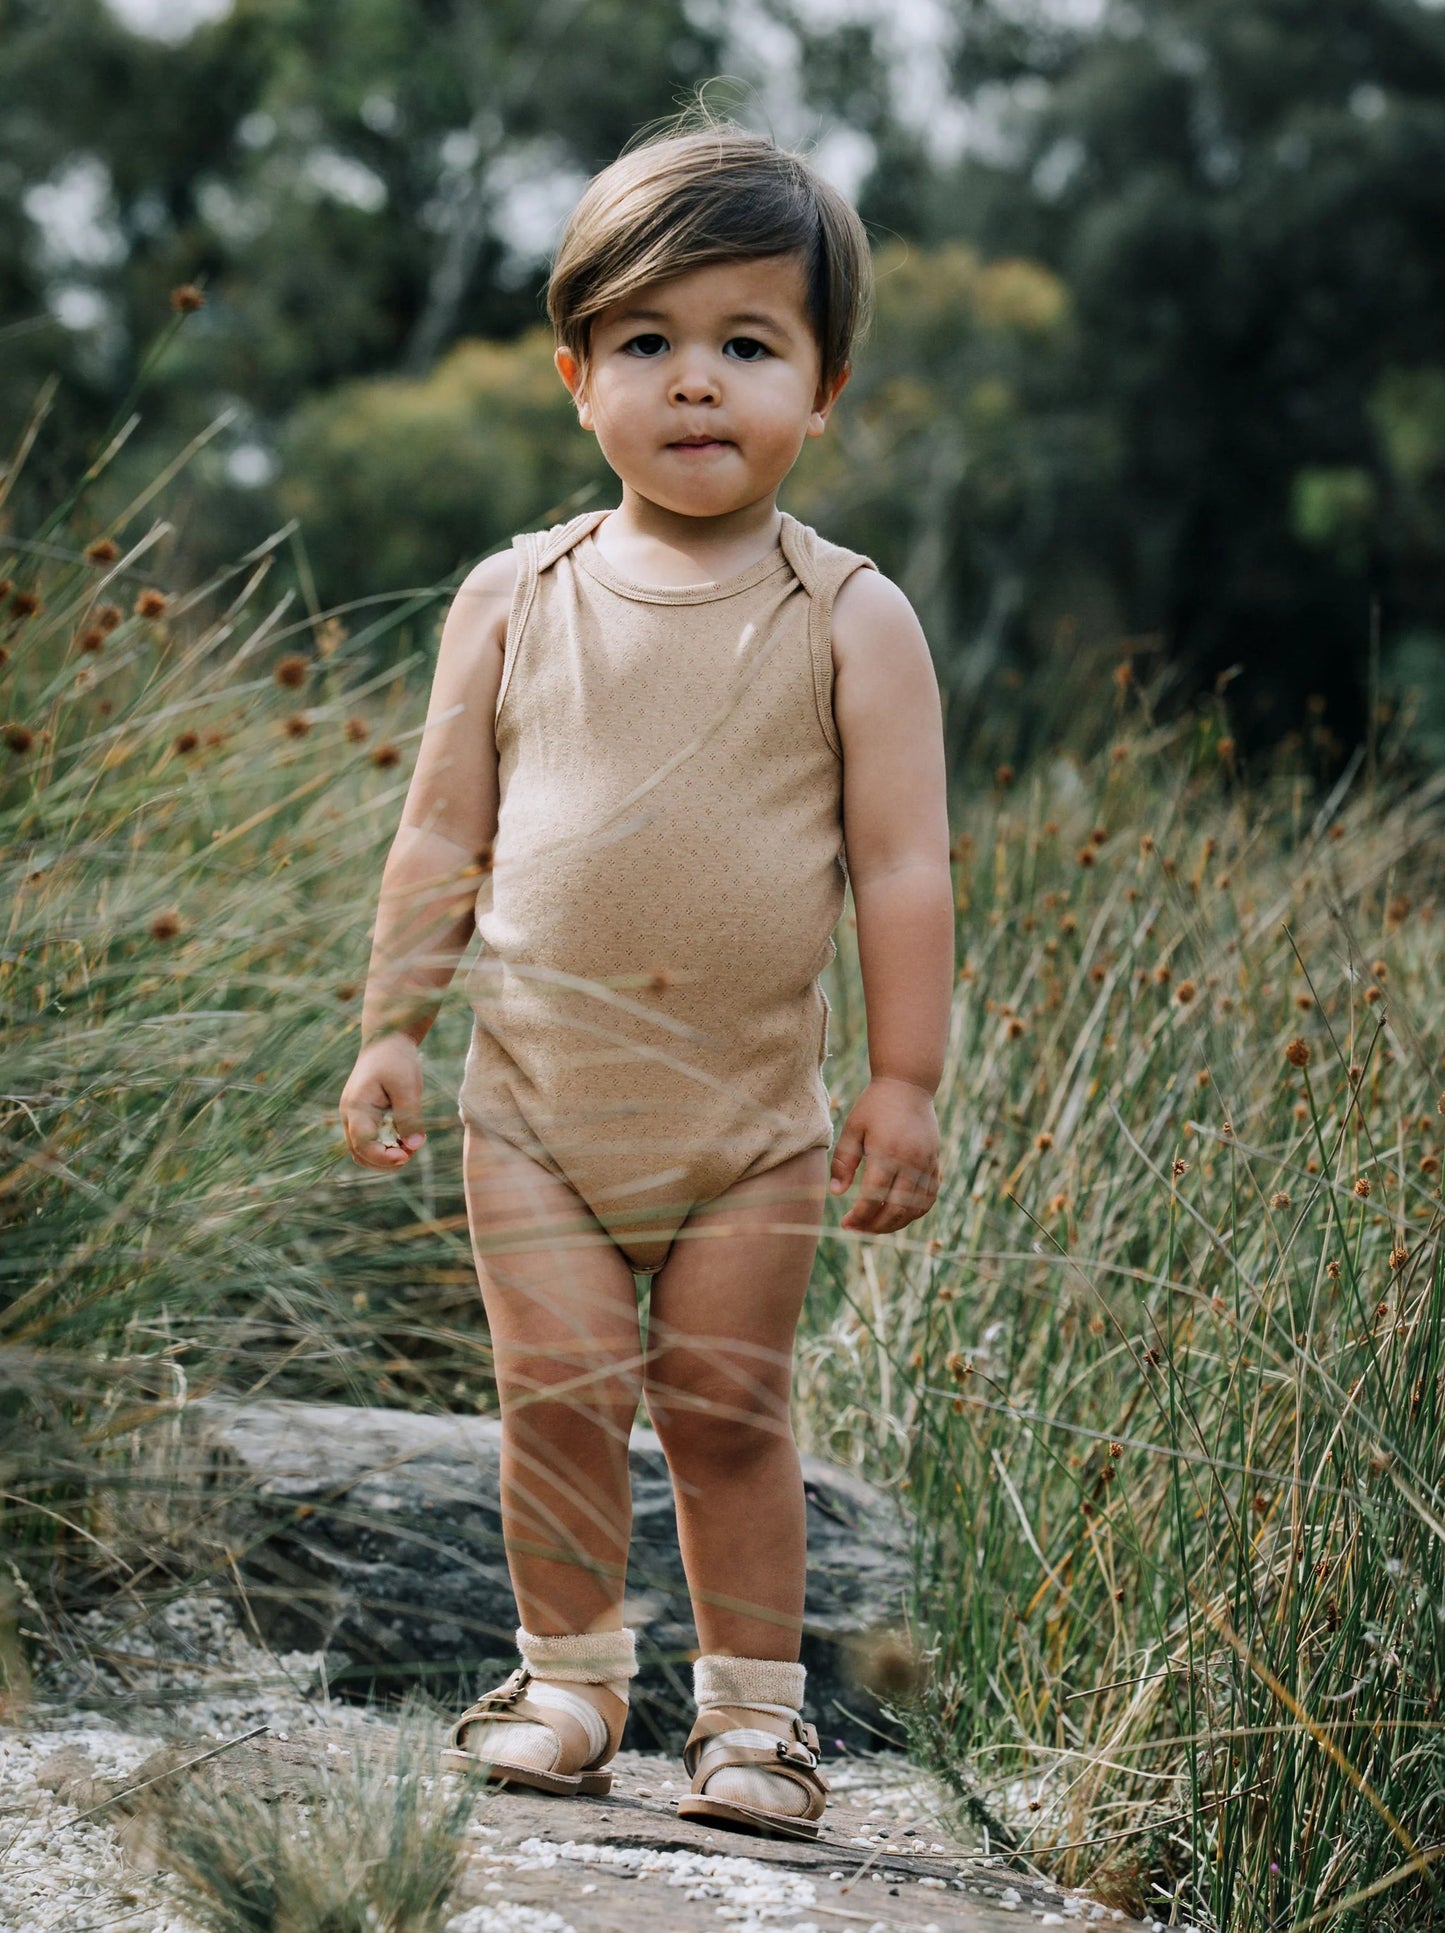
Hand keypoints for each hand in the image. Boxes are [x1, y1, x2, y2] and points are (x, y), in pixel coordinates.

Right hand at [339, 1033, 426, 1169]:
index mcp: (356, 1107)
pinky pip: (371, 1141)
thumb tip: (415, 1146)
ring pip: (364, 1151)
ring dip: (386, 1155)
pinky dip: (387, 1145)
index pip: (363, 1145)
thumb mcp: (408, 1086)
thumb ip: (410, 1116)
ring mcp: (354, 1117)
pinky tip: (406, 1136)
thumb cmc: (396, 1060)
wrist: (386, 1040)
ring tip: (410, 1144)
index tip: (407, 1156)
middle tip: (411, 1152)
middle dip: (385, 1161)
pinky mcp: (363, 1117)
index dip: (383, 1157)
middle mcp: (349, 1116)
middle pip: (360, 1154)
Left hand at [829, 1076, 940, 1233]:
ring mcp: (927, 1164)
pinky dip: (914, 1212)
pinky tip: (897, 1214)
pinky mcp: (935, 1162)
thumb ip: (843, 1162)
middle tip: (857, 1229)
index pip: (873, 1198)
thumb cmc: (875, 1105)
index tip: (845, 1223)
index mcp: (887, 1153)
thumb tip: (836, 1193)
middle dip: (875, 1226)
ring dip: (895, 1223)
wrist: (909, 1084)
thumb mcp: (852, 1129)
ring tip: (874, 1226)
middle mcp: (911, 1162)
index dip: (859, 1216)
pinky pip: (929, 1197)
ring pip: (915, 1208)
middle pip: (896, 1210)